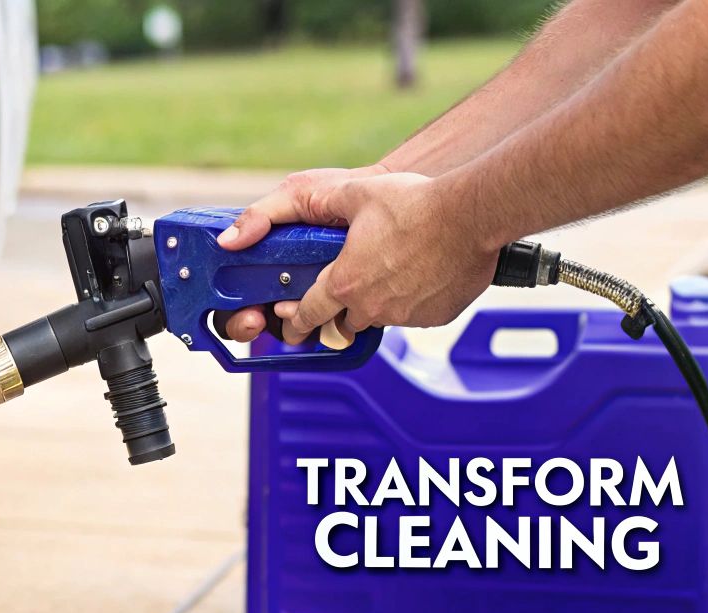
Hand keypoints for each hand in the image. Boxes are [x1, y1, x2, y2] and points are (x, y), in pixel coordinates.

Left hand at [218, 169, 499, 343]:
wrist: (473, 214)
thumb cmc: (414, 203)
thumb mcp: (345, 194)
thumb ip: (288, 210)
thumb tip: (234, 236)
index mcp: (344, 284)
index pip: (304, 317)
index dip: (293, 320)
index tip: (289, 320)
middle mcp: (371, 308)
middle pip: (340, 323)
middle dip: (335, 313)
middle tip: (340, 293)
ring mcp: (404, 316)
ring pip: (377, 318)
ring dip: (374, 303)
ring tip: (386, 269)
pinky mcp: (433, 318)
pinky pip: (412, 316)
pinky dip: (409, 301)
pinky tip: (417, 272)